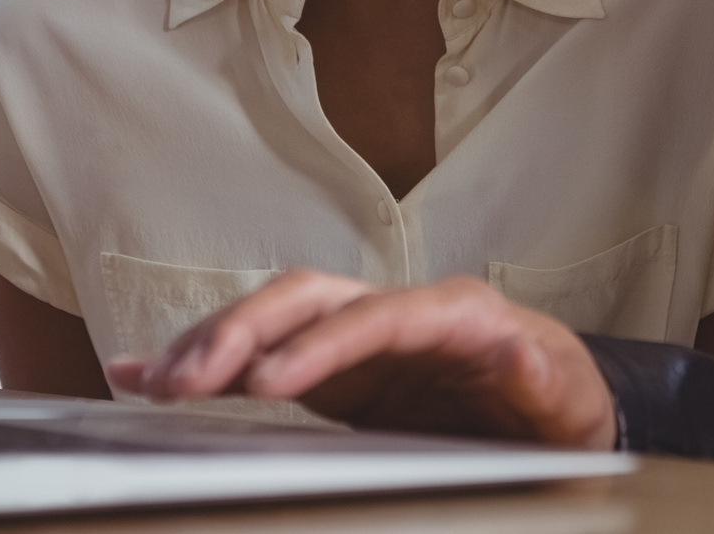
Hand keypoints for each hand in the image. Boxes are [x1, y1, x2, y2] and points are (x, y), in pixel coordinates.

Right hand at [105, 270, 617, 450]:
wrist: (555, 416)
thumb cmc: (563, 409)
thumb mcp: (569, 404)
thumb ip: (543, 382)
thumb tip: (523, 356)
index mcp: (456, 315)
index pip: (377, 317)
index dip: (319, 346)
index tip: (266, 384)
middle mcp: (398, 313)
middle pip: (309, 298)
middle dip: (243, 330)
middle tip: (188, 381)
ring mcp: (359, 336)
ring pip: (274, 316)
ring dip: (212, 343)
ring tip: (154, 384)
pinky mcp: (333, 369)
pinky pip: (261, 352)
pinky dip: (204, 358)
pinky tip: (145, 374)